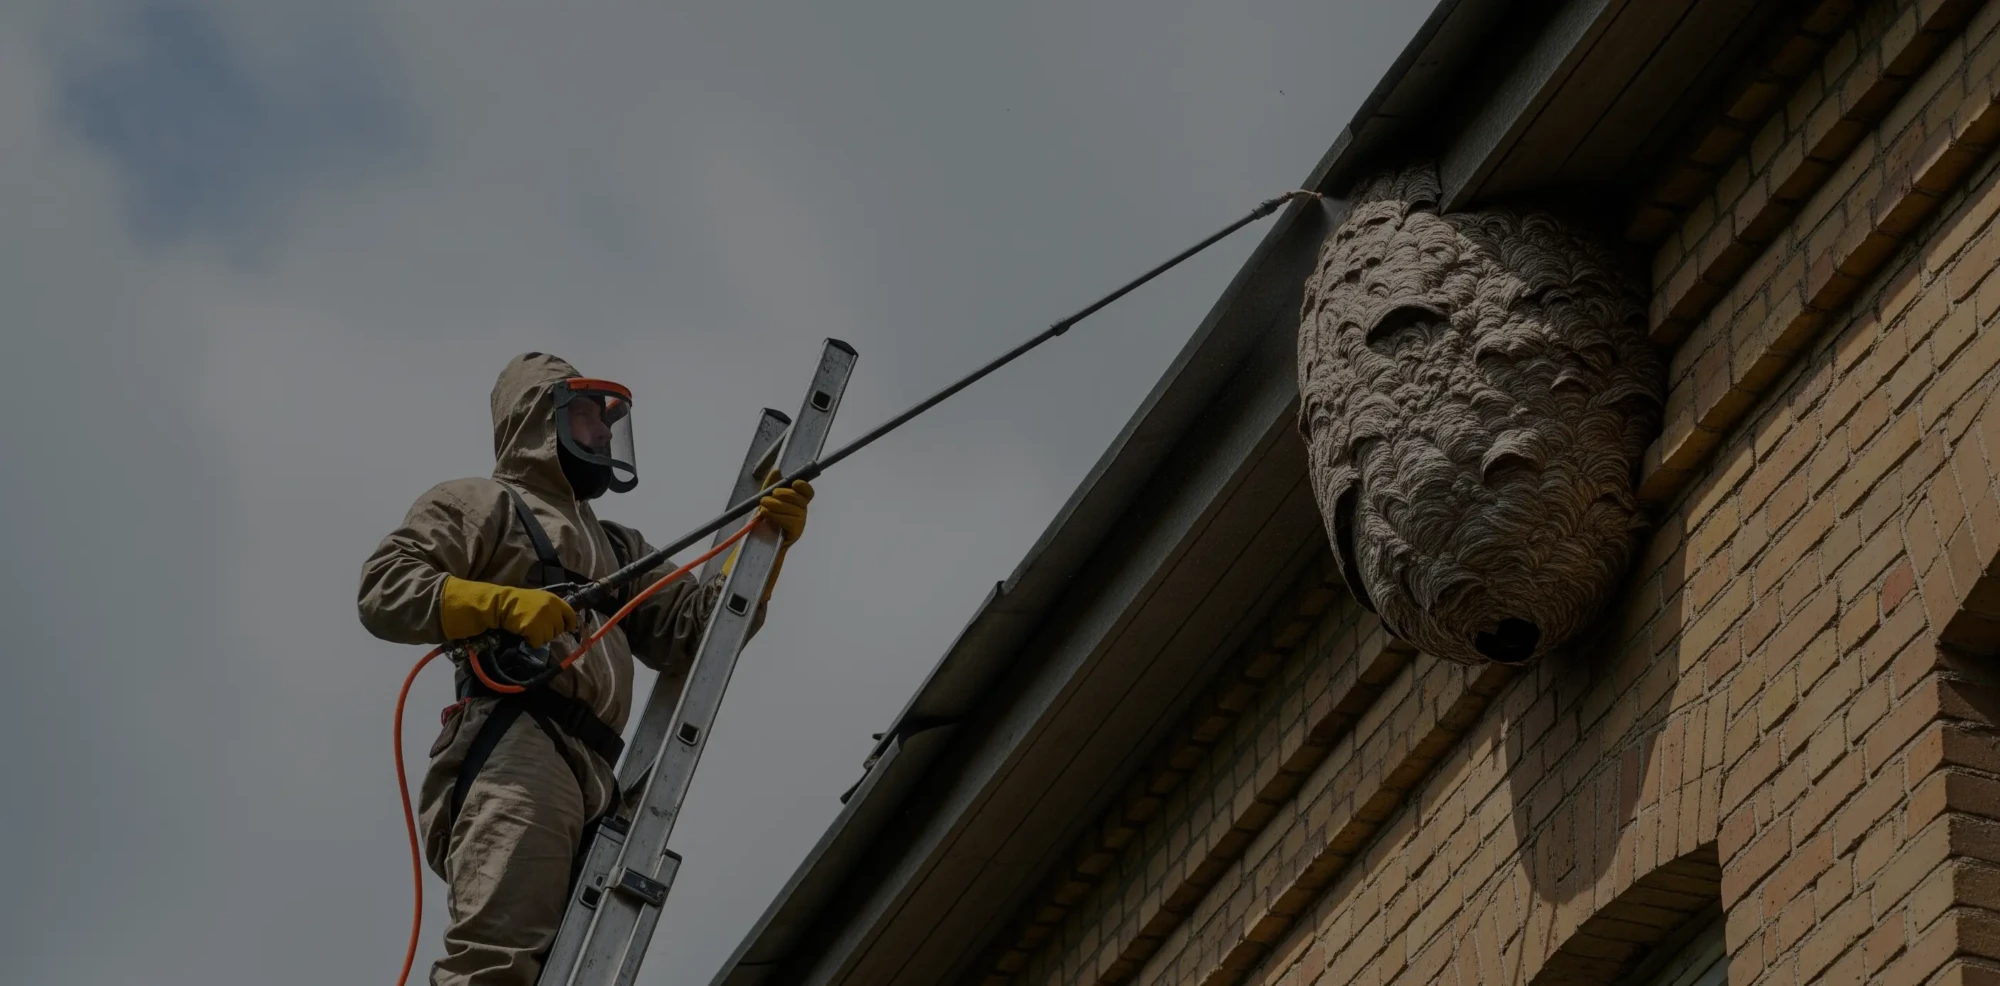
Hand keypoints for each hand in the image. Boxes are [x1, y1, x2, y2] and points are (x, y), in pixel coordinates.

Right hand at [439, 577, 578, 647]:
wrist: (499, 604)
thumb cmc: (517, 603)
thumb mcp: (538, 601)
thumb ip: (551, 609)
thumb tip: (564, 623)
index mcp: (554, 599)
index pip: (570, 614)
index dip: (570, 624)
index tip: (568, 629)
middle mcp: (552, 608)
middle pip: (559, 629)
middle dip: (549, 631)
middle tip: (536, 627)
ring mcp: (544, 618)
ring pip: (549, 637)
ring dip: (539, 636)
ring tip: (528, 628)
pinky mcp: (535, 628)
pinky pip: (538, 642)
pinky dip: (531, 641)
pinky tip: (523, 632)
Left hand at [757, 477, 813, 544]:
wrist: (759, 538)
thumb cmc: (765, 516)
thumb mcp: (766, 497)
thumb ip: (771, 483)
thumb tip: (776, 470)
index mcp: (797, 501)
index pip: (808, 492)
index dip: (804, 486)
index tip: (794, 483)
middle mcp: (802, 511)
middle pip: (800, 499)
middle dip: (785, 494)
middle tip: (772, 493)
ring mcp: (800, 522)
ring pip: (792, 509)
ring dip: (775, 505)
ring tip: (763, 505)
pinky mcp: (795, 532)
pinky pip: (788, 520)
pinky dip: (775, 515)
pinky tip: (766, 514)